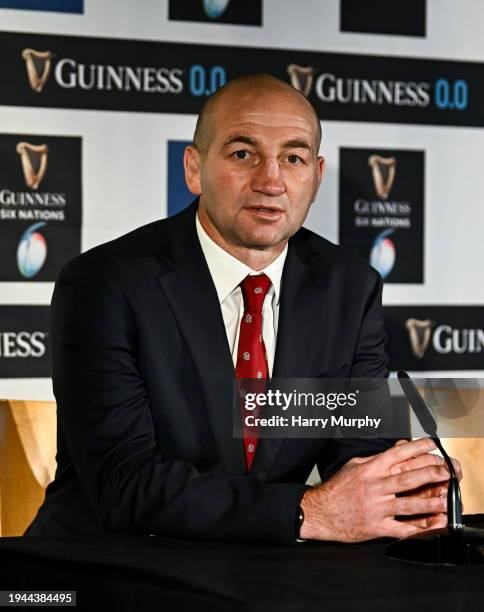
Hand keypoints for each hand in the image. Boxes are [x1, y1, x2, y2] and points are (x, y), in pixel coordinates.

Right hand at [300, 438, 455, 541]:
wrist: (320, 512)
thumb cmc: (336, 489)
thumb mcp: (353, 466)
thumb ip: (375, 459)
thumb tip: (393, 451)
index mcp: (370, 469)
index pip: (397, 454)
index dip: (417, 448)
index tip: (431, 445)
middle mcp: (374, 486)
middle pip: (407, 478)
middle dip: (430, 473)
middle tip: (446, 472)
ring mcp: (376, 507)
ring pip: (407, 503)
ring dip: (429, 502)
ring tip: (444, 500)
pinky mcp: (376, 526)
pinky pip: (400, 528)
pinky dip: (417, 529)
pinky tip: (429, 526)